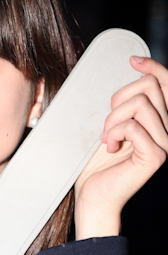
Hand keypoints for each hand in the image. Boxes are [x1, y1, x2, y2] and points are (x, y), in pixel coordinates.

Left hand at [75, 56, 167, 239]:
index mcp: (160, 120)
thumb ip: (126, 103)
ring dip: (113, 119)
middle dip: (118, 100)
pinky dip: (113, 133)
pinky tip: (110, 147)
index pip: (167, 83)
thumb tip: (134, 68)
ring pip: (139, 103)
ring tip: (107, 138)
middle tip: (107, 126)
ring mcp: (165, 143)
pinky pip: (133, 126)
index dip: (152, 66)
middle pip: (149, 87)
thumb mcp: (112, 122)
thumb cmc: (99, 161)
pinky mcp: (156, 156)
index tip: (132, 60)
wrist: (94, 194)